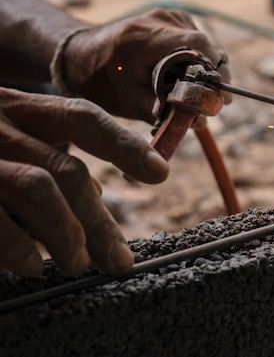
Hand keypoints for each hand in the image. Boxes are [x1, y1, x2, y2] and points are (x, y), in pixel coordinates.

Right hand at [0, 88, 168, 276]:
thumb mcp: (3, 134)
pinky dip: (16, 244)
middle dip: (99, 220)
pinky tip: (29, 265)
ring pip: (39, 186)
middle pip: (67, 168)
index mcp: (16, 106)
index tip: (160, 174)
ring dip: (67, 233)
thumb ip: (43, 157)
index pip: (82, 117)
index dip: (124, 145)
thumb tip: (94, 197)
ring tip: (77, 265)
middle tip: (118, 260)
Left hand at [62, 8, 231, 122]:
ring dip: (207, 71)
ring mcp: (169, 16)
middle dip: (214, 78)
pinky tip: (187, 79)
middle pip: (206, 47)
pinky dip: (199, 62)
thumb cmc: (100, 81)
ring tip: (197, 94)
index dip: (216, 72)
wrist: (79, 54)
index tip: (222, 99)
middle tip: (214, 104)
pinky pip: (198, 42)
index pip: (198, 45)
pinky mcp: (173, 19)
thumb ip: (164, 112)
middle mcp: (161, 19)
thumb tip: (201, 123)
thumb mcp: (129, 102)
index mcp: (147, 36)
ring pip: (205, 46)